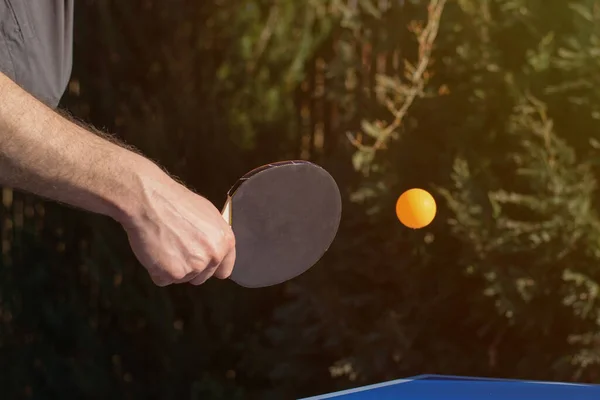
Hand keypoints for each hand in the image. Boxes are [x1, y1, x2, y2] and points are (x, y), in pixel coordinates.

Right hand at [120, 168, 235, 285]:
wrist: (150, 200)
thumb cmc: (175, 202)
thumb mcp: (207, 214)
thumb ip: (214, 237)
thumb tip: (214, 250)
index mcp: (225, 241)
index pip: (224, 270)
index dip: (210, 267)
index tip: (201, 263)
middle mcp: (213, 256)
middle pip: (201, 277)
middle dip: (189, 267)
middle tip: (175, 247)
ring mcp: (193, 267)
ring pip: (182, 279)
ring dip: (171, 268)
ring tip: (164, 245)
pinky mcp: (172, 273)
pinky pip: (162, 280)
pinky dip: (155, 270)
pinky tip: (154, 250)